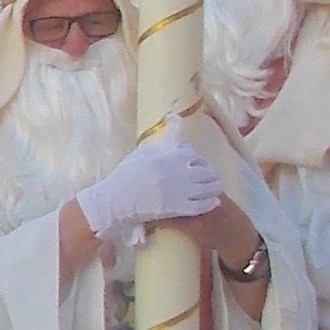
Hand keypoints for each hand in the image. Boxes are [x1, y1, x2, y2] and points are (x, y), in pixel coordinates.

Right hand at [73, 132, 223, 246]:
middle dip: (210, 175)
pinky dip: (210, 203)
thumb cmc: (125, 176)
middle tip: (210, 179)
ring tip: (214, 190)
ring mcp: (180, 190)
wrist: (115, 200)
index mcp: (169, 156)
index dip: (199, 161)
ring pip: (209, 188)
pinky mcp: (178, 208)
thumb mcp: (143, 153)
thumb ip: (162, 143)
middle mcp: (178, 171)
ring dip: (214, 188)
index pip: (195, 155)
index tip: (199, 165)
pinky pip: (202, 205)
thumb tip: (175, 121)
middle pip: (207, 171)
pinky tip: (213, 202)